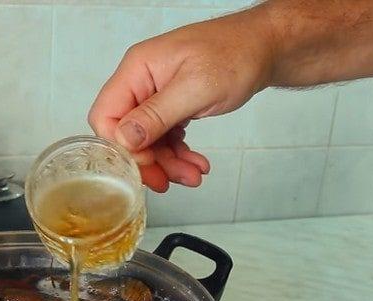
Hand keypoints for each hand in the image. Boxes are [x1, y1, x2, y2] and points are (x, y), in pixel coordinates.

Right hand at [88, 10, 272, 191]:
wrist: (266, 47)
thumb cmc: (235, 54)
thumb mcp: (196, 88)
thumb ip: (156, 114)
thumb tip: (124, 139)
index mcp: (137, 70)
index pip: (106, 116)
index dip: (122, 146)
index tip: (148, 164)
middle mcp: (140, 82)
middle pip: (126, 133)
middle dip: (149, 161)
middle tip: (168, 182)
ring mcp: (155, 95)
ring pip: (147, 140)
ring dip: (168, 162)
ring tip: (193, 175)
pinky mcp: (171, 105)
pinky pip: (164, 136)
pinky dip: (178, 153)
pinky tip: (196, 163)